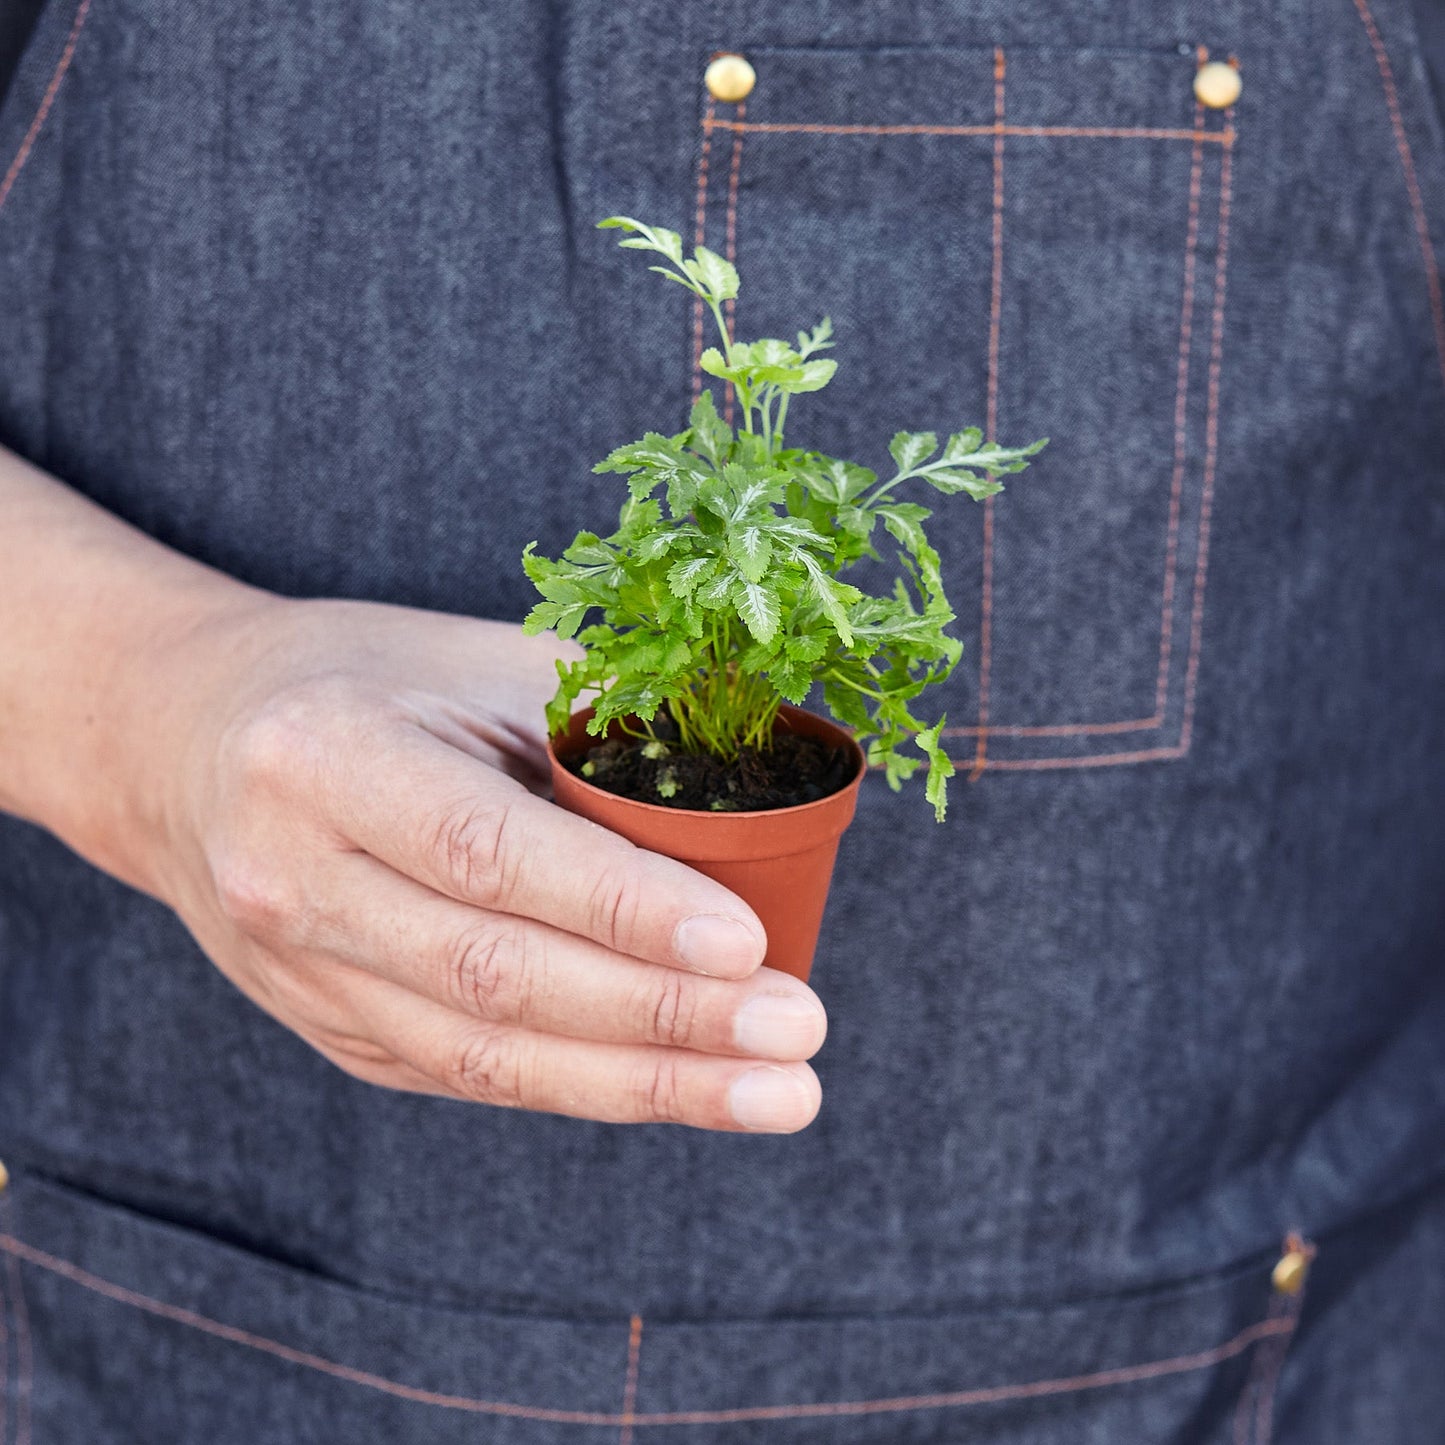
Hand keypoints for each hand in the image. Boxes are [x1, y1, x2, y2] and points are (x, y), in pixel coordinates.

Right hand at [131, 595, 825, 1131]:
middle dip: (664, 1018)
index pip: (489, 851)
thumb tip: (760, 795)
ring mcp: (304, 974)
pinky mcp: (333, 1029)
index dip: (623, 907)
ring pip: (488, 1057)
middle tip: (798, 1032)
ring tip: (776, 1094)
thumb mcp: (471, 661)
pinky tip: (686, 1088)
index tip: (750, 945)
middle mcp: (296, 881)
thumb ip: (600, 722)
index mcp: (325, 758)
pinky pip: (472, 1075)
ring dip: (647, 1085)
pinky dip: (589, 1085)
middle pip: (497, 977)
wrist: (187, 745)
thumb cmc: (360, 681)